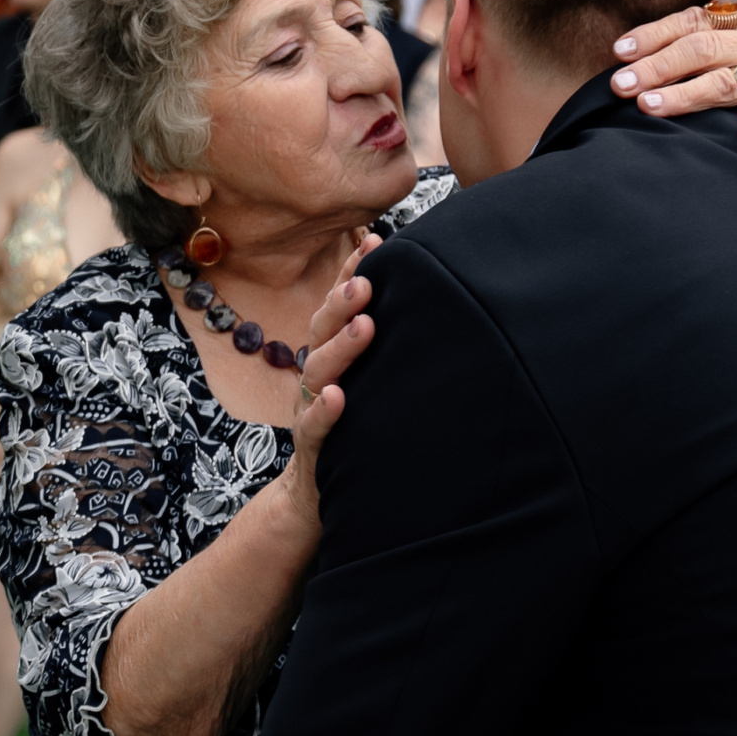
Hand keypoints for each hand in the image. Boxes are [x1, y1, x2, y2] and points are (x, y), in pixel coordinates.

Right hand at [283, 232, 379, 512]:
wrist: (317, 496)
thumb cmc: (353, 432)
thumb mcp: (368, 385)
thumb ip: (381, 349)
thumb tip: (425, 303)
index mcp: (332, 358)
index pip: (338, 307)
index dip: (351, 272)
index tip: (374, 239)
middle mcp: (317, 377)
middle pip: (322, 331)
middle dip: (342, 302)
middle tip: (367, 279)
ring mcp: (310, 410)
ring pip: (318, 372)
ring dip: (341, 347)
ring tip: (365, 325)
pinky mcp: (313, 448)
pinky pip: (314, 427)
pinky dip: (324, 411)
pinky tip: (337, 397)